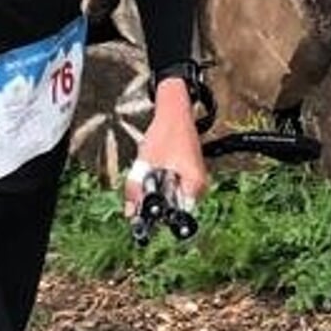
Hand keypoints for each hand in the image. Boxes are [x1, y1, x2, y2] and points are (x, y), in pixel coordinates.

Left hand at [123, 75, 208, 216]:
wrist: (175, 111)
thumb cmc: (165, 133)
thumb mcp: (144, 163)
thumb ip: (135, 190)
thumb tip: (130, 214)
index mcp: (193, 184)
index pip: (178, 215)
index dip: (159, 218)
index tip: (144, 218)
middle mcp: (200, 186)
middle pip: (175, 209)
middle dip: (155, 205)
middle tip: (142, 191)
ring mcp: (197, 181)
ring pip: (174, 199)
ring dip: (158, 194)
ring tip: (149, 174)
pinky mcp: (192, 176)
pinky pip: (176, 189)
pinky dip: (162, 185)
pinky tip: (155, 171)